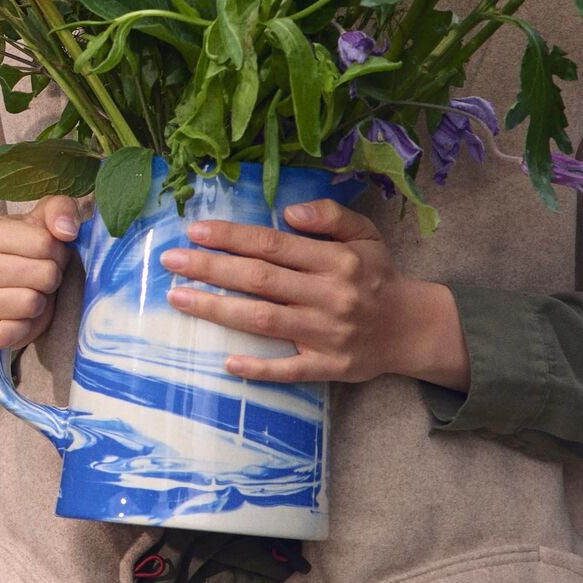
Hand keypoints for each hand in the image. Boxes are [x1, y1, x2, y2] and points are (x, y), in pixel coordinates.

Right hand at [0, 195, 81, 354]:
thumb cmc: (18, 252)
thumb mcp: (38, 222)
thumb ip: (60, 210)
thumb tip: (68, 230)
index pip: (45, 243)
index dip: (58, 253)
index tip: (49, 255)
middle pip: (42, 274)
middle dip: (51, 279)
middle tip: (40, 279)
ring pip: (29, 304)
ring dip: (39, 304)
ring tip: (28, 296)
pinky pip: (10, 335)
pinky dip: (23, 329)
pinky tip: (16, 318)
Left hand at [159, 198, 469, 388]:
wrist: (411, 328)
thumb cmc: (377, 276)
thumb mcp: (365, 233)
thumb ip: (330, 215)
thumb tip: (288, 212)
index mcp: (337, 259)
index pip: (274, 244)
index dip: (232, 237)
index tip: (195, 231)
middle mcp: (330, 295)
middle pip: (261, 280)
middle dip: (211, 268)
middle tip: (171, 261)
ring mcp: (328, 334)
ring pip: (265, 321)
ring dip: (218, 309)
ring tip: (179, 299)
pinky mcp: (329, 367)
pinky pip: (289, 370)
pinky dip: (258, 368)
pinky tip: (226, 362)